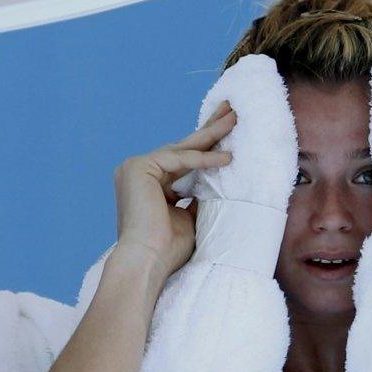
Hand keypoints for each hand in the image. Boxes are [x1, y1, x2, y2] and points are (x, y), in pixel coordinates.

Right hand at [112, 100, 235, 283]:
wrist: (149, 262)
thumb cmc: (169, 248)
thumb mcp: (191, 215)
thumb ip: (200, 196)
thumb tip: (220, 184)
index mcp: (150, 182)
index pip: (183, 159)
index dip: (207, 145)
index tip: (228, 130)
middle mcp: (139, 171)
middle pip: (183, 146)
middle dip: (210, 128)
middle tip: (231, 109)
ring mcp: (136, 167)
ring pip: (183, 148)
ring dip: (211, 134)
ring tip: (235, 119)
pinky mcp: (139, 168)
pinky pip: (179, 160)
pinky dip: (203, 159)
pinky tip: (226, 157)